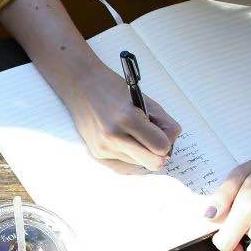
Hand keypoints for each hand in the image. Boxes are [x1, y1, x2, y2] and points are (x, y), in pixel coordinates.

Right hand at [55, 61, 182, 171]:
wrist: (80, 85)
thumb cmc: (114, 89)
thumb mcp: (146, 101)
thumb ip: (164, 124)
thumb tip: (170, 149)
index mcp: (128, 119)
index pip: (162, 147)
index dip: (167, 141)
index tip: (161, 132)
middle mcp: (113, 137)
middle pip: (153, 163)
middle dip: (157, 153)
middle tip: (152, 139)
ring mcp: (103, 148)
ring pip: (139, 164)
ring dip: (140, 152)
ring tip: (130, 132)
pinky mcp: (96, 154)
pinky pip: (124, 164)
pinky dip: (129, 154)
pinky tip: (122, 140)